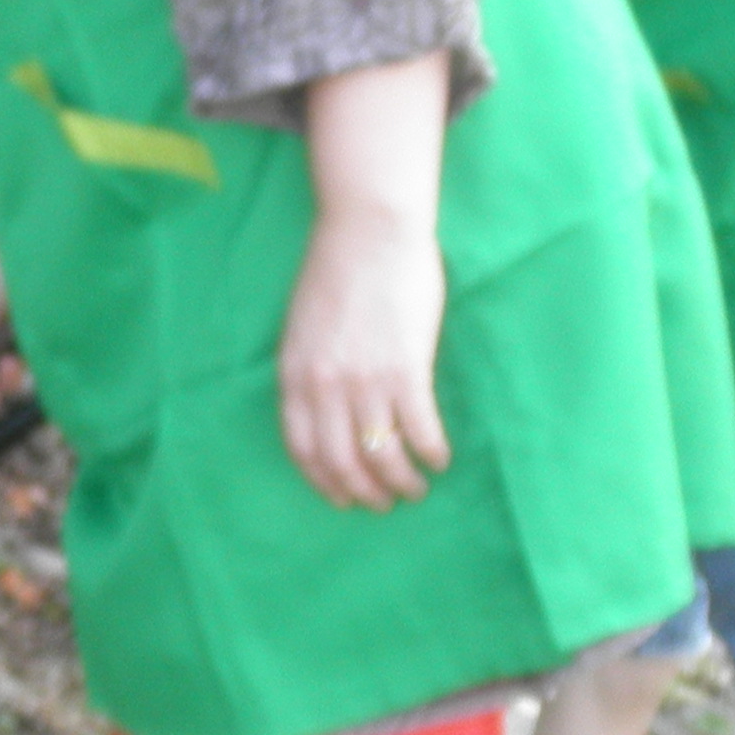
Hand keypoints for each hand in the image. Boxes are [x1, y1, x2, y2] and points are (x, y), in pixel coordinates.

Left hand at [278, 200, 448, 510]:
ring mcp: (365, 380)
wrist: (369, 230)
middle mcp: (325, 386)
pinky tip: (440, 458)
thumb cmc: (337, 271)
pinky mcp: (406, 369)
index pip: (303, 450)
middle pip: (342, 463)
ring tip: (415, 488)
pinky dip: (431, 453)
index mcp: (294, 375)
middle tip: (385, 503)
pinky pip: (420, 430)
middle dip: (365, 493)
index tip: (344, 497)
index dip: (324, 482)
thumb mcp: (302, 327)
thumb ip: (309, 370)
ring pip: (382, 455)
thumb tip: (324, 410)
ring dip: (401, 483)